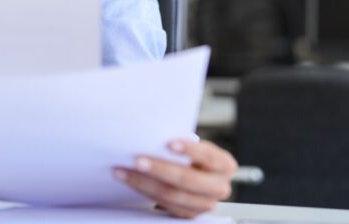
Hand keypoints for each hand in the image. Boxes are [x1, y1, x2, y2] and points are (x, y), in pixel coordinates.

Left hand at [114, 138, 236, 218]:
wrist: (195, 174)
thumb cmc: (191, 155)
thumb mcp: (193, 147)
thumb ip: (181, 143)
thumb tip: (153, 134)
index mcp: (224, 165)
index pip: (209, 157)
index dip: (190, 150)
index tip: (169, 143)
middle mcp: (219, 187)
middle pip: (187, 180)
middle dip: (160, 169)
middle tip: (137, 159)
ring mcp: (205, 204)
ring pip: (172, 195)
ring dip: (143, 182)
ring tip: (124, 170)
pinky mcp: (188, 214)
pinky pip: (164, 204)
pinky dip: (143, 190)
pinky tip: (128, 179)